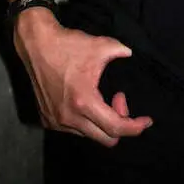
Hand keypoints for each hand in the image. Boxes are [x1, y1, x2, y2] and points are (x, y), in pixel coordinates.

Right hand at [13, 14, 153, 145]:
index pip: (116, 127)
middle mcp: (69, 118)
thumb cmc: (69, 45)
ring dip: (101, 121)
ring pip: (90, 135)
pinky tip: (84, 101)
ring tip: (101, 97)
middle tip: (119, 98)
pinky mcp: (47, 119)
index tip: (146, 121)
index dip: (135, 127)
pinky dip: (85, 121)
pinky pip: (74, 130)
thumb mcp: (101, 45)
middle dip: (120, 123)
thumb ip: (121, 51)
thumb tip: (130, 54)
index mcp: (84, 101)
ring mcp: (56, 121)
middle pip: (106, 139)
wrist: (36, 44)